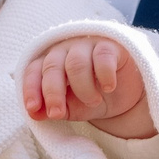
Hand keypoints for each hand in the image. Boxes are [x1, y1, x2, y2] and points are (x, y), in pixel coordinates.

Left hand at [22, 34, 154, 138]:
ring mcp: (87, 44)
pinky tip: (109, 87)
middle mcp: (65, 49)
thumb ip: (56, 109)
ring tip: (93, 101)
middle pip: (52, 66)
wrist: (127, 93)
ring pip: (76, 63)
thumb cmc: (94, 96)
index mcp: (51, 63)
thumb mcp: (73, 108)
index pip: (33, 71)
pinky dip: (104, 76)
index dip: (31, 89)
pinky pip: (102, 57)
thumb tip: (35, 114)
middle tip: (57, 114)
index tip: (33, 108)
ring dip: (83, 89)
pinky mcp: (110, 45)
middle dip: (52, 93)